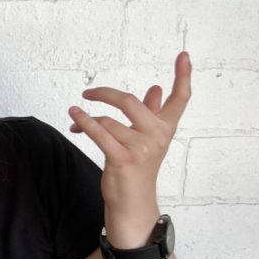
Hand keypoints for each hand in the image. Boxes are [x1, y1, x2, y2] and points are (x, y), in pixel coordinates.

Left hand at [69, 52, 190, 243]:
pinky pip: (99, 133)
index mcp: (166, 129)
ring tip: (76, 120)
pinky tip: (74, 118)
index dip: (183, 75)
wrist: (132, 204)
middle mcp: (157, 136)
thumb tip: (156, 89)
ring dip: (87, 118)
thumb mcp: (147, 140)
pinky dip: (84, 123)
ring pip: (108, 120)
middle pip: (130, 101)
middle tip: (88, 93)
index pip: (180, 98)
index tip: (184, 55)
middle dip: (105, 94)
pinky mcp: (122, 159)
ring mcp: (141, 148)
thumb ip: (151, 113)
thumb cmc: (138, 170)